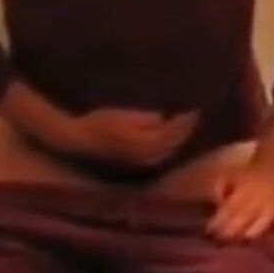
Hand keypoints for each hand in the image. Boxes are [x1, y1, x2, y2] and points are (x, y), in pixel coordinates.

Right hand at [60, 108, 199, 167]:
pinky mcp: (132, 163)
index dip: (185, 122)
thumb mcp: (122, 115)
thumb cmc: (98, 124)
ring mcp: (139, 163)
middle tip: (193, 117)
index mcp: (145, 143)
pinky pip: (156, 157)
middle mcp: (146, 157)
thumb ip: (144, 119)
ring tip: (183, 127)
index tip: (194, 109)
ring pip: (166, 153)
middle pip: (172, 145)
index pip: (172, 133)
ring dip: (176, 141)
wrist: (79, 142)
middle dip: (184, 132)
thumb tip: (161, 118)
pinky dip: (165, 148)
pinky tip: (165, 140)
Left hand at [207, 158, 273, 246]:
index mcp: (243, 192)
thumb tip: (214, 204)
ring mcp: (272, 210)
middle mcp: (258, 202)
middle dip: (228, 233)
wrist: (273, 169)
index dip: (217, 222)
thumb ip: (218, 189)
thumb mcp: (228, 175)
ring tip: (239, 247)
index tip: (208, 231)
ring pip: (259, 227)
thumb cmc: (246, 176)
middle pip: (241, 221)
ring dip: (248, 237)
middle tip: (219, 242)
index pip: (228, 210)